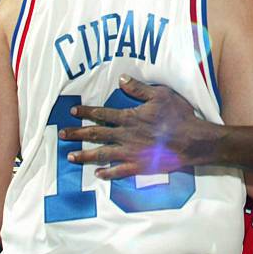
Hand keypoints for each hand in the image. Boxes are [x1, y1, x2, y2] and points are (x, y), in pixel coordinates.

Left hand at [59, 75, 217, 179]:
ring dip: (85, 156)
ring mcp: (131, 153)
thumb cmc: (178, 116)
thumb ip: (139, 88)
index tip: (73, 111)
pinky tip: (98, 174)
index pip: (102, 113)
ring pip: (102, 154)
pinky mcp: (139, 166)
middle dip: (77, 134)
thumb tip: (121, 79)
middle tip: (61, 135)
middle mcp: (125, 135)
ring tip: (70, 157)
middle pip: (96, 134)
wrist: (191, 140)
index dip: (86, 112)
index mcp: (129, 117)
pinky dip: (108, 173)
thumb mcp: (160, 95)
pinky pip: (119, 171)